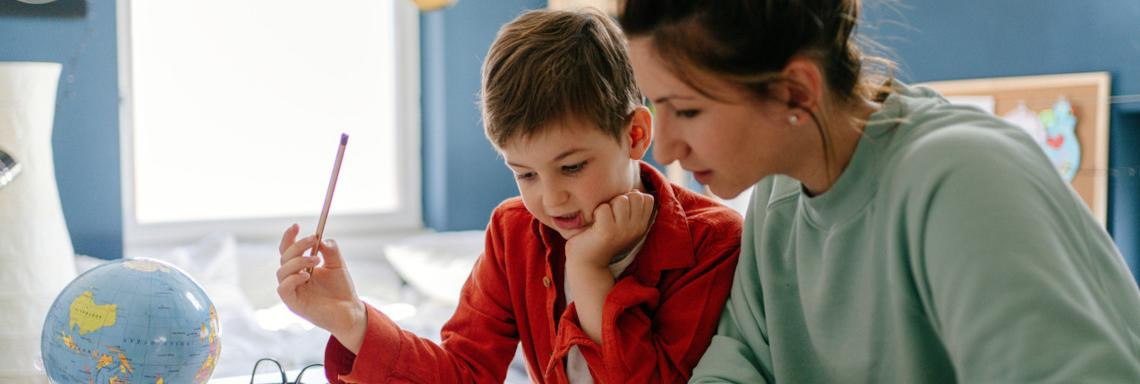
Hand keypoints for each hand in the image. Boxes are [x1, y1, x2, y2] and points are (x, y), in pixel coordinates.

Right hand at [276, 224, 366, 351]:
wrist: (350, 310)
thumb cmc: (342, 289)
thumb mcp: (338, 265)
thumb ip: (330, 250)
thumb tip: (322, 239)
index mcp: (301, 267)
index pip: (288, 250)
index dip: (289, 237)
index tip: (296, 226)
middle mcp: (293, 278)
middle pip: (284, 257)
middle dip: (297, 246)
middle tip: (313, 240)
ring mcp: (292, 290)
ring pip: (282, 271)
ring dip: (297, 261)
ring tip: (316, 260)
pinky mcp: (293, 303)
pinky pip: (284, 288)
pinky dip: (293, 278)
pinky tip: (306, 275)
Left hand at [565, 191, 654, 269]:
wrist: (586, 262)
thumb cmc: (601, 237)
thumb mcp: (622, 223)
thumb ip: (630, 208)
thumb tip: (634, 190)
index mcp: (641, 226)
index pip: (647, 199)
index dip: (632, 198)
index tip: (620, 210)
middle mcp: (635, 228)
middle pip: (635, 196)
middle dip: (621, 198)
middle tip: (610, 213)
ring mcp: (623, 230)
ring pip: (621, 200)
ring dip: (609, 204)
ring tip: (602, 218)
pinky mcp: (608, 231)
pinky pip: (604, 208)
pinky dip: (596, 211)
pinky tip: (594, 223)